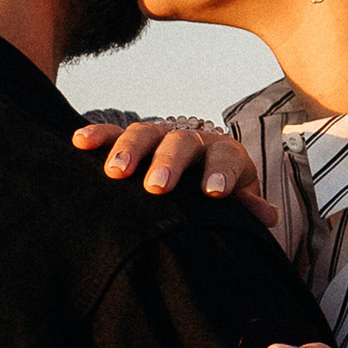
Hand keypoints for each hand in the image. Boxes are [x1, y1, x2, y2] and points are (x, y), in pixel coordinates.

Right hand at [72, 113, 267, 207]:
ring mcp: (162, 138)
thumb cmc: (223, 200)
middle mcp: (194, 140)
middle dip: (169, 163)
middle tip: (157, 186)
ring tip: (116, 172)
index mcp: (226, 155)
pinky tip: (80, 141)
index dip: (220, 174)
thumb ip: (248, 208)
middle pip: (182, 143)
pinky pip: (115, 132)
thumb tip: (267, 215)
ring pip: (146, 133)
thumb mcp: (240, 203)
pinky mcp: (136, 141)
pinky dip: (99, 135)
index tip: (212, 194)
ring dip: (130, 150)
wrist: (205, 178)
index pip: (226, 158)